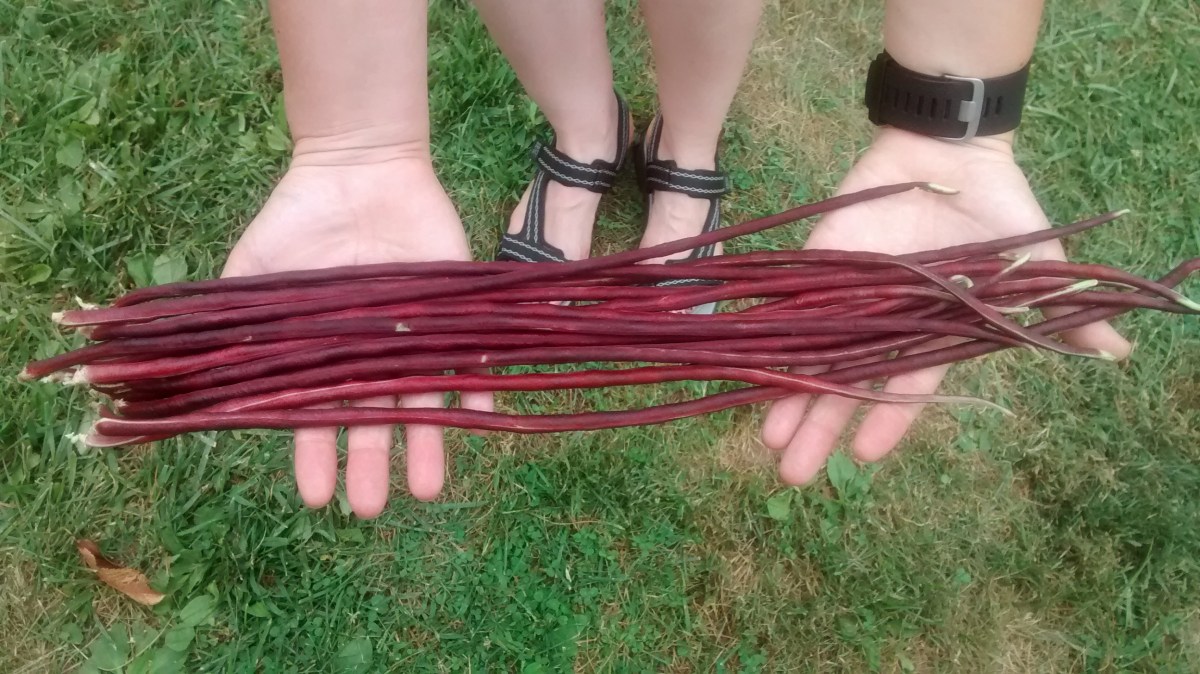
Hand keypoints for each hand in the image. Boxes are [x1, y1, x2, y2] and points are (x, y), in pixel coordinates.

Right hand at [223, 152, 491, 515]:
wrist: (355, 166)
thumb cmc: (297, 217)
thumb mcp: (251, 269)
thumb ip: (236, 322)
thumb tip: (206, 377)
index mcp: (319, 355)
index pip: (316, 416)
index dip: (315, 456)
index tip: (316, 497)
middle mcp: (366, 355)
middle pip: (370, 418)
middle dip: (369, 464)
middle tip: (370, 508)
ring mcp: (409, 336)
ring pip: (419, 399)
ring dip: (426, 445)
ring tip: (425, 491)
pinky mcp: (449, 312)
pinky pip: (470, 356)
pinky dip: (479, 385)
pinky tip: (484, 420)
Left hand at [761, 128, 1130, 484]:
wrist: (950, 148)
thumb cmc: (996, 208)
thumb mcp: (1030, 262)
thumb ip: (1059, 310)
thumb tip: (1115, 353)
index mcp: (931, 331)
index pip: (905, 387)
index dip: (886, 420)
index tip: (862, 458)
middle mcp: (882, 323)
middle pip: (844, 385)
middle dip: (819, 429)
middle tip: (791, 475)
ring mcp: (848, 295)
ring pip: (809, 354)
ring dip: (784, 393)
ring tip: (763, 438)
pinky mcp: (819, 262)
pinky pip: (784, 301)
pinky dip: (761, 328)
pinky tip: (737, 361)